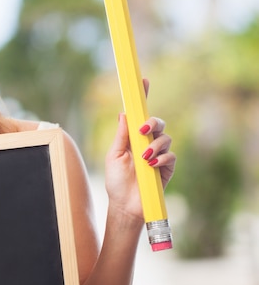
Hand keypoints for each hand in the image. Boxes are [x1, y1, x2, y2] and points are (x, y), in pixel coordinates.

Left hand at [105, 79, 175, 219]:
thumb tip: (123, 113)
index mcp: (133, 138)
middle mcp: (148, 143)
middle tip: (143, 131)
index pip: (140, 115)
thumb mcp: (114, 156)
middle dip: (152, 123)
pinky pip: (171, 156)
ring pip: (166, 138)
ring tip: (144, 158)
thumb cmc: (116, 181)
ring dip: (155, 146)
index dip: (142, 97)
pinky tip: (152, 166)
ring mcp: (159, 154)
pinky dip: (162, 158)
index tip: (142, 80)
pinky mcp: (168, 167)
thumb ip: (121, 135)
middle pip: (157, 122)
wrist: (126, 204)